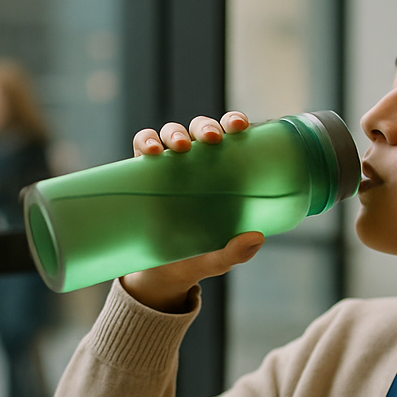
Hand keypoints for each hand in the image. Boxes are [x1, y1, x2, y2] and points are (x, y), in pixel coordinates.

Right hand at [121, 111, 263, 312]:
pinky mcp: (141, 174)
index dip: (233, 122)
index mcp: (219, 173)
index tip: (241, 126)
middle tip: (212, 139)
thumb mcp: (218, 258)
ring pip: (170, 133)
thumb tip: (256, 239)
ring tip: (179, 147)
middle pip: (199, 129)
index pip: (228, 137)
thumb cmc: (196, 257)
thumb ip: (236, 251)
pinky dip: (144, 142)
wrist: (159, 274)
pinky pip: (140, 147)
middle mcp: (194, 163)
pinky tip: (149, 152)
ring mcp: (167, 166)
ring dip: (175, 132)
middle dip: (205, 127)